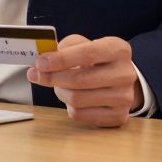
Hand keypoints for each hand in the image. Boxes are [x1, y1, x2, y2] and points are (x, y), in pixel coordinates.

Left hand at [25, 34, 142, 127]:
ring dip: (59, 91)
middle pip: (79, 80)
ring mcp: (124, 97)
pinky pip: (80, 114)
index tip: (40, 63)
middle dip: (51, 77)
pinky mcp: (118, 116)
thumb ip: (65, 47)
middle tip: (36, 74)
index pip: (87, 54)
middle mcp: (125, 74)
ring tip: (59, 84)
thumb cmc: (96, 60)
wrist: (119, 80)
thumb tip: (43, 61)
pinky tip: (71, 96)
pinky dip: (68, 105)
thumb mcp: (85, 44)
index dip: (60, 59)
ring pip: (76, 99)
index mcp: (118, 50)